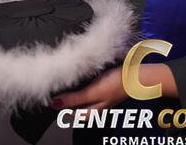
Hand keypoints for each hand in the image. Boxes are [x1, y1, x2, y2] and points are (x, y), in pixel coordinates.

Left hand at [49, 63, 177, 112]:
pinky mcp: (104, 83)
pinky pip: (89, 85)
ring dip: (73, 88)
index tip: (47, 96)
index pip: (70, 113)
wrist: (137, 74)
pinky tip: (80, 72)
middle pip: (76, 105)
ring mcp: (101, 94)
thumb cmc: (117, 84)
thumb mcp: (93, 92)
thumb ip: (74, 98)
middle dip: (65, 97)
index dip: (58, 106)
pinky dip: (82, 80)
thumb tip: (54, 104)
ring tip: (63, 78)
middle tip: (53, 86)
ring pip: (82, 94)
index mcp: (92, 111)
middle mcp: (95, 104)